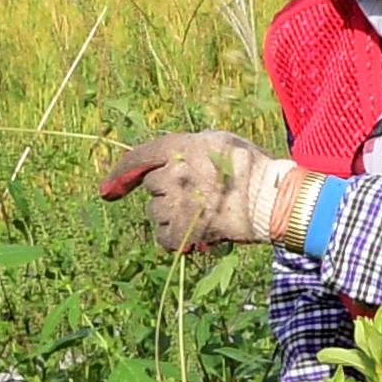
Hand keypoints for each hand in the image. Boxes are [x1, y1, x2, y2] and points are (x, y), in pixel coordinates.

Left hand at [101, 132, 305, 252]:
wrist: (273, 200)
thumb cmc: (251, 168)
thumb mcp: (219, 142)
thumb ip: (187, 149)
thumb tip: (157, 161)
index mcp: (181, 147)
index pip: (138, 157)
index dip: (120, 173)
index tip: (108, 190)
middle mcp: (174, 173)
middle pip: (151, 187)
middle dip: (167, 191)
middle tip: (198, 194)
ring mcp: (177, 203)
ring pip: (156, 213)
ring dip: (173, 215)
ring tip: (203, 212)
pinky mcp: (183, 231)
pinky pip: (164, 238)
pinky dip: (176, 239)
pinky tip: (196, 233)